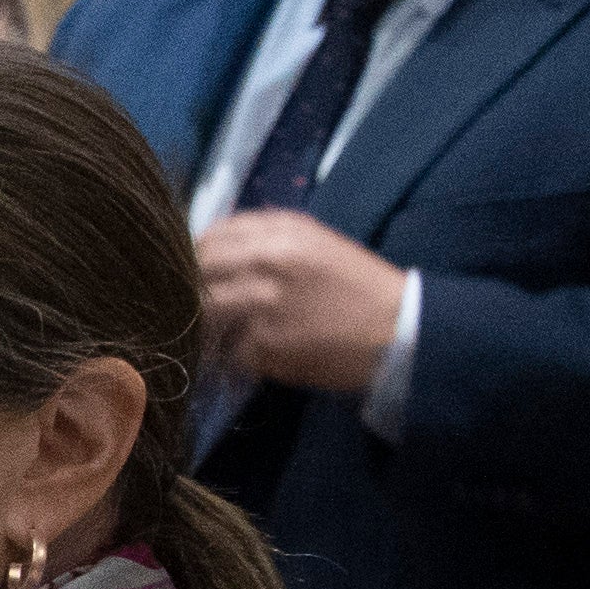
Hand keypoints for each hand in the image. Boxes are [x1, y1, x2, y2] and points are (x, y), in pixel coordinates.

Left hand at [195, 210, 404, 395]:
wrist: (398, 331)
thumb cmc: (358, 288)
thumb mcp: (316, 245)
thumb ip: (264, 240)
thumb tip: (209, 249)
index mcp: (282, 231)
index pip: (211, 237)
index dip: (198, 257)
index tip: (198, 273)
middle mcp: (268, 260)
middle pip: (197, 272)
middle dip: (192, 291)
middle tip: (197, 307)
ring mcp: (263, 302)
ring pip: (203, 312)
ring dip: (204, 326)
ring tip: (216, 335)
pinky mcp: (263, 343)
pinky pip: (225, 349)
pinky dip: (230, 357)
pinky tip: (246, 356)